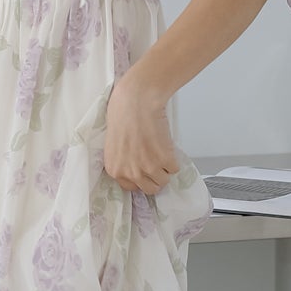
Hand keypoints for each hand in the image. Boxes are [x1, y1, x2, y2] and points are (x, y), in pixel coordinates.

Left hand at [101, 73, 177, 194]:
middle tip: (156, 162)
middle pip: (150, 188)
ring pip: (164, 180)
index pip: (132, 188)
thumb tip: (136, 167)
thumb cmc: (122, 114)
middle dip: (154, 176)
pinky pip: (175, 168)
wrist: (136, 101)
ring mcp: (148, 168)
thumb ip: (123, 160)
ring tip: (160, 151)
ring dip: (165, 168)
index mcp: (115, 170)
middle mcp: (130, 173)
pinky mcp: (164, 160)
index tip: (144, 170)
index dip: (140, 177)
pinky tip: (165, 144)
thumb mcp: (114, 144)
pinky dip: (174, 158)